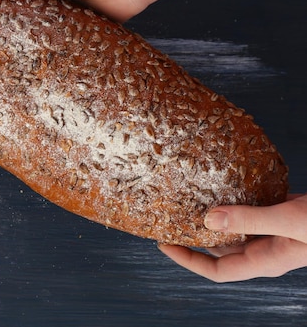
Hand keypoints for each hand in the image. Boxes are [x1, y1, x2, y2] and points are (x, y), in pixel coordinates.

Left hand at [159, 194, 306, 281]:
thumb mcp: (290, 220)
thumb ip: (250, 220)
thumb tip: (208, 220)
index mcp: (267, 259)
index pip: (217, 270)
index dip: (188, 259)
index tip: (163, 243)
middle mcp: (266, 248)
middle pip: (220, 248)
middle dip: (194, 235)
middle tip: (169, 216)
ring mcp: (274, 231)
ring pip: (234, 227)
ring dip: (213, 215)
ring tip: (187, 197)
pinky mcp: (281, 212)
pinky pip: (250, 209)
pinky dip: (234, 200)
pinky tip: (220, 183)